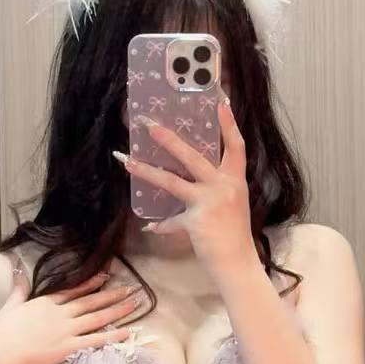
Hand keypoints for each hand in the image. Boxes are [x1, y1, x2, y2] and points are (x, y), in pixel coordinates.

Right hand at [0, 270, 142, 363]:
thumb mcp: (8, 307)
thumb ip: (18, 290)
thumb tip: (18, 272)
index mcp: (44, 303)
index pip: (72, 290)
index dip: (91, 283)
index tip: (106, 276)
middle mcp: (59, 314)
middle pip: (90, 301)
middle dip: (111, 294)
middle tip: (130, 288)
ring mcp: (65, 330)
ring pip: (97, 318)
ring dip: (117, 310)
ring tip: (134, 304)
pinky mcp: (68, 348)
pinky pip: (96, 340)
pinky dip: (113, 335)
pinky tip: (128, 331)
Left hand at [114, 98, 259, 276]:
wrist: (237, 263)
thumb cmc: (234, 234)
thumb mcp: (232, 204)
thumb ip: (215, 189)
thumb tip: (191, 180)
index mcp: (235, 180)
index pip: (236, 145)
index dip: (228, 123)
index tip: (220, 100)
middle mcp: (223, 186)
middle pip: (193, 156)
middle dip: (168, 138)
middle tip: (148, 123)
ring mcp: (209, 202)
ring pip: (172, 181)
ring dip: (147, 171)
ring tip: (127, 160)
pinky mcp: (195, 221)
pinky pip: (170, 220)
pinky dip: (161, 225)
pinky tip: (150, 228)